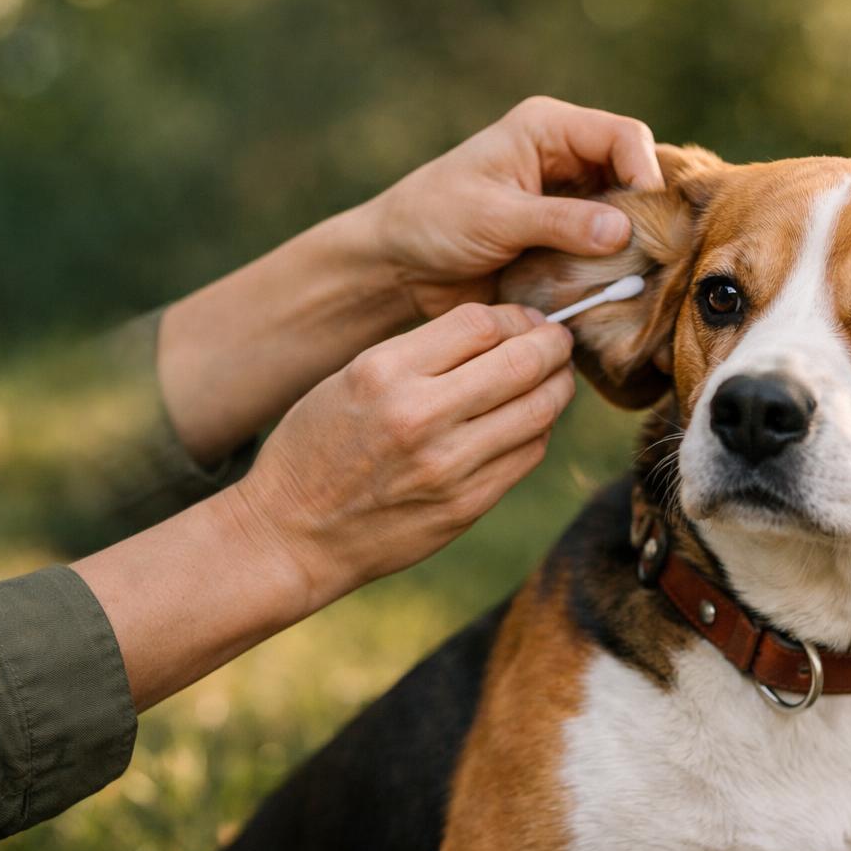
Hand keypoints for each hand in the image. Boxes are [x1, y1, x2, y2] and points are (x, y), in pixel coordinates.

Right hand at [226, 303, 576, 611]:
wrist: (292, 534)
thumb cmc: (318, 447)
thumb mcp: (350, 379)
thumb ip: (422, 355)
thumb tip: (501, 332)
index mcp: (384, 372)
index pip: (481, 323)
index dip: (515, 317)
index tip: (523, 321)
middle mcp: (419, 416)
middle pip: (523, 362)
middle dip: (553, 345)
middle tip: (558, 342)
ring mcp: (448, 466)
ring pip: (539, 410)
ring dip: (558, 387)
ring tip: (555, 378)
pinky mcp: (466, 506)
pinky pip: (527, 455)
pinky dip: (538, 431)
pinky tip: (528, 422)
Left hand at [366, 96, 664, 317]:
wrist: (400, 266)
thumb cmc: (433, 222)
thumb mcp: (495, 217)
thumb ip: (559, 222)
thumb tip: (623, 230)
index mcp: (548, 130)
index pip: (624, 136)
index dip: (645, 172)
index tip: (646, 217)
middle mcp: (567, 159)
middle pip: (635, 176)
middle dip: (646, 214)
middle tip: (655, 256)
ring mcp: (569, 202)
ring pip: (627, 217)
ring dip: (633, 246)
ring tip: (638, 278)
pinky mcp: (565, 240)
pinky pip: (606, 250)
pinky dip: (614, 269)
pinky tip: (617, 291)